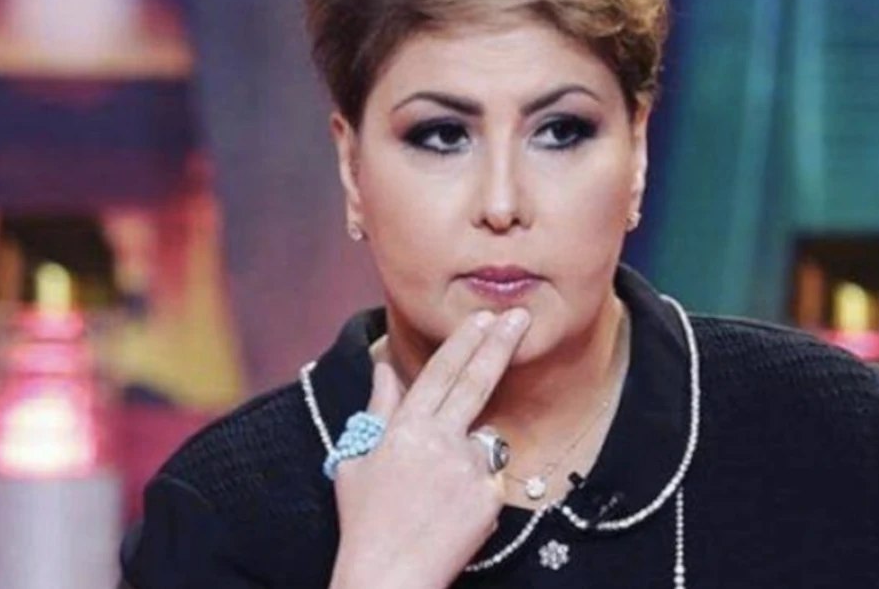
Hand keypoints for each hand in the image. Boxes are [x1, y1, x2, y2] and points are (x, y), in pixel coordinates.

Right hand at [328, 308, 530, 588]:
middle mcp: (441, 441)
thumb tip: (385, 369)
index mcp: (405, 429)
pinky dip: (475, 488)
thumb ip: (379, 410)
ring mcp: (470, 468)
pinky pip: (490, 478)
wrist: (390, 576)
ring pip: (483, 441)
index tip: (483, 315)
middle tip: (520, 316)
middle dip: (499, 344)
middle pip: (477, 382)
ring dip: (468, 454)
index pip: (440, 372)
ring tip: (437, 494)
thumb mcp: (358, 461)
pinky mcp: (491, 496)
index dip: (464, 341)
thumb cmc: (365, 522)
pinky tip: (451, 513)